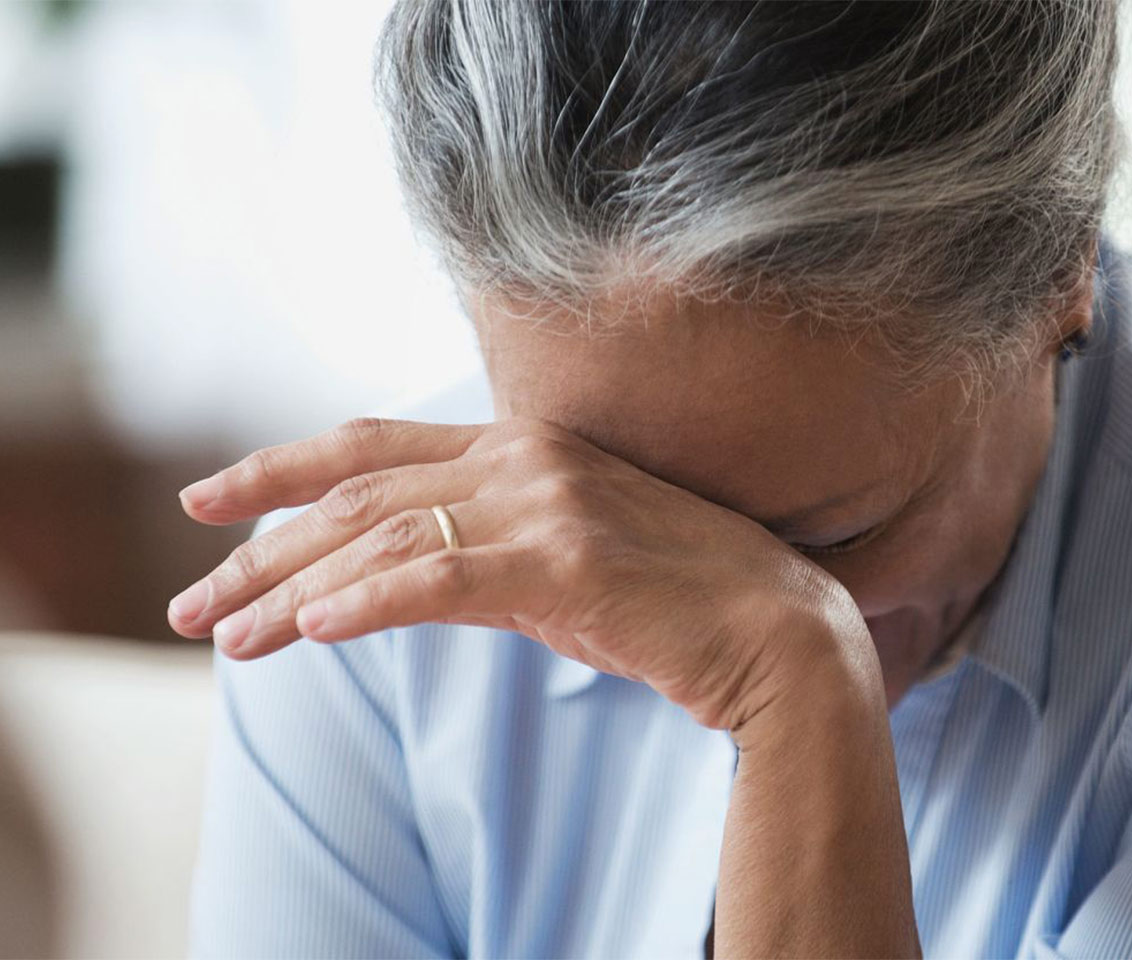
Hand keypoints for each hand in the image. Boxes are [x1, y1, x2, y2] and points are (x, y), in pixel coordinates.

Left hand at [168, 416, 874, 730]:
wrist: (782, 635)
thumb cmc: (676, 602)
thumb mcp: (565, 558)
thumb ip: (487, 542)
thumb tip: (403, 572)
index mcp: (526, 444)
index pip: (373, 444)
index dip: (280, 468)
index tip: (208, 503)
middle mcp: (527, 456)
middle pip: (356, 492)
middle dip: (260, 547)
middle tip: (192, 603)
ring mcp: (547, 502)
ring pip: (380, 535)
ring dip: (290, 591)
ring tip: (227, 640)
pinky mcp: (565, 562)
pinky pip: (435, 578)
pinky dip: (362, 605)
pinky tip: (309, 636)